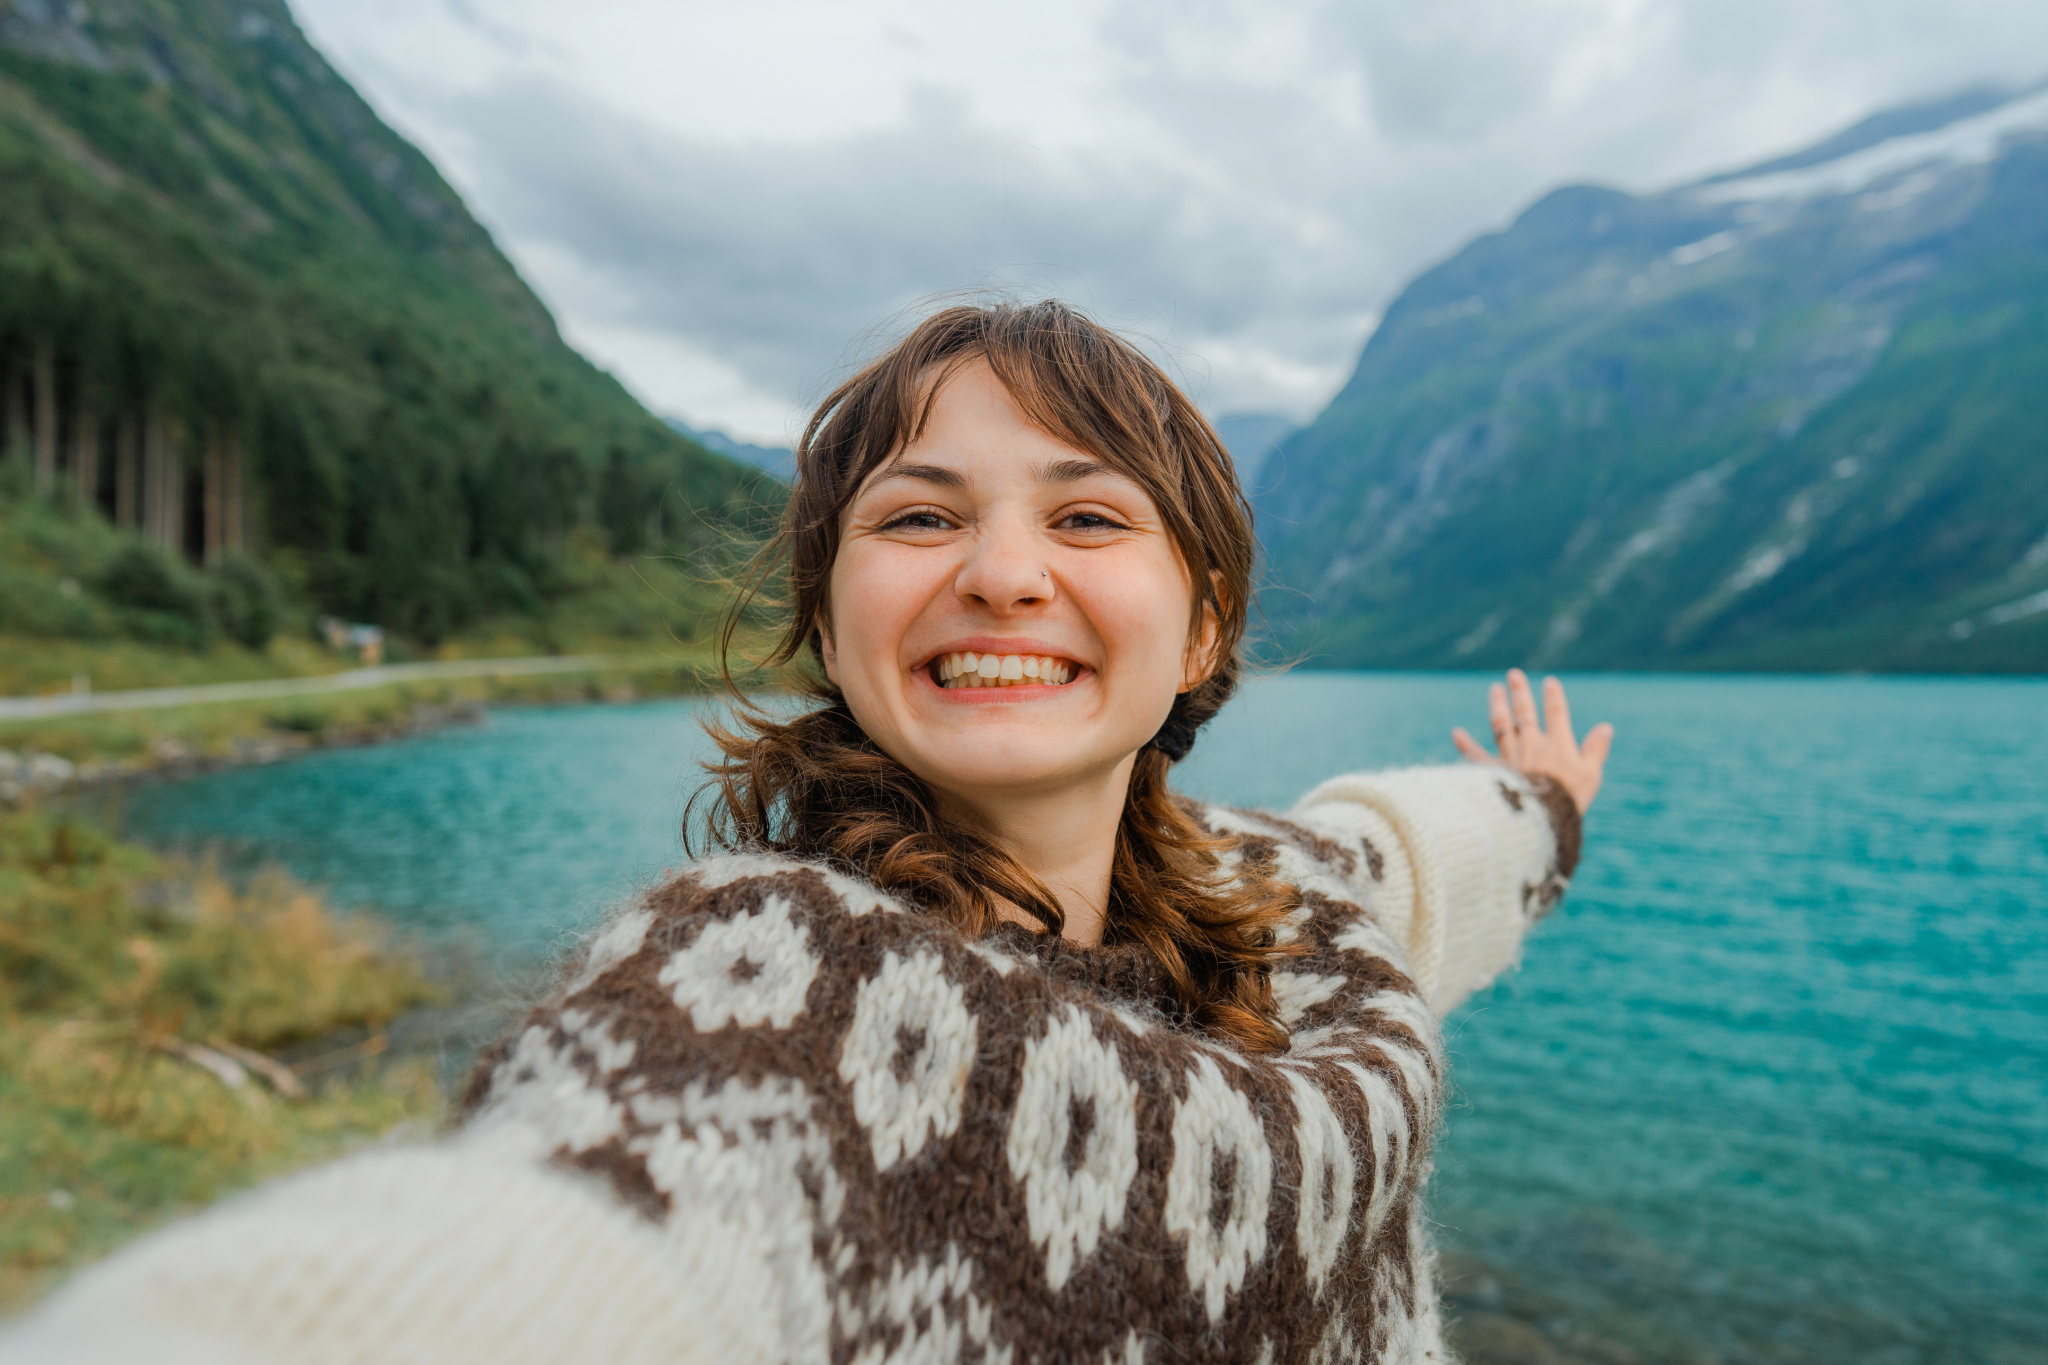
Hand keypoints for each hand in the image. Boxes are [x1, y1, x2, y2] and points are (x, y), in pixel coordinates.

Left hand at [1452, 669, 1612, 812]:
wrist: (1536, 818)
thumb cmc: (1568, 799)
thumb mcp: (1590, 775)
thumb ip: (1596, 750)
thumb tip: (1606, 727)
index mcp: (1557, 746)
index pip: (1556, 715)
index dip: (1553, 697)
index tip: (1549, 682)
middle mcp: (1531, 746)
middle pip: (1525, 714)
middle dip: (1520, 693)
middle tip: (1513, 674)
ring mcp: (1509, 757)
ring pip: (1501, 726)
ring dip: (1497, 706)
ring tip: (1494, 689)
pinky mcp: (1491, 772)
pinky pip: (1476, 756)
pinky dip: (1465, 745)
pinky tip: (1456, 733)